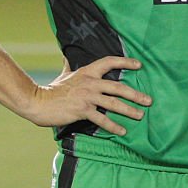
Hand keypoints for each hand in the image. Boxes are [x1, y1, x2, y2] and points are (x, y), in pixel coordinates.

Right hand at [24, 56, 151, 135]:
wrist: (38, 102)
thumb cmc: (52, 89)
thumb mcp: (64, 74)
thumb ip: (69, 65)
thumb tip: (68, 56)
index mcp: (88, 72)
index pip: (109, 62)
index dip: (125, 62)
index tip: (139, 65)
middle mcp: (90, 83)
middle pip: (118, 87)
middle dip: (136, 94)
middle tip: (149, 100)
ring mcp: (87, 97)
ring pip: (114, 103)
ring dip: (129, 110)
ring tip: (140, 115)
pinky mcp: (82, 110)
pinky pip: (102, 119)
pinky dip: (113, 126)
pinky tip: (122, 131)